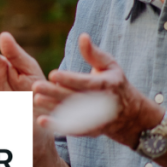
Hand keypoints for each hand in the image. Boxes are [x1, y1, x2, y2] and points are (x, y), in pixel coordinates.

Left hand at [33, 33, 164, 148]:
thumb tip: (82, 36)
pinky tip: (42, 122)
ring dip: (53, 108)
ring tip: (35, 100)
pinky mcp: (89, 129)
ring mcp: (96, 118)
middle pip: (75, 98)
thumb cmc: (115, 83)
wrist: (130, 115)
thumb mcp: (110, 66)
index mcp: (107, 85)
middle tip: (36, 86)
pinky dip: (58, 127)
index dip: (70, 79)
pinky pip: (72, 129)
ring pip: (72, 114)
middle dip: (55, 93)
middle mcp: (101, 103)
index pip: (86, 83)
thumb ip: (93, 53)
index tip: (52, 74)